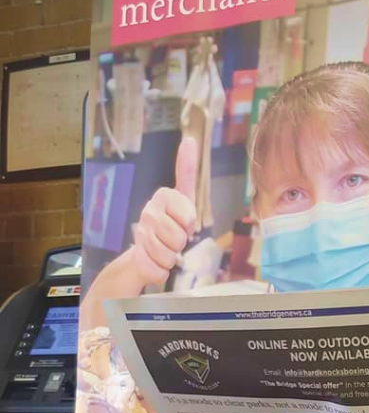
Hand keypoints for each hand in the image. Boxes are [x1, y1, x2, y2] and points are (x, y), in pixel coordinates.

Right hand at [130, 136, 197, 285]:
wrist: (140, 257)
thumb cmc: (168, 228)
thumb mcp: (183, 203)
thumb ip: (186, 173)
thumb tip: (190, 140)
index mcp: (162, 197)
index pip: (189, 214)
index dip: (190, 222)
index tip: (186, 222)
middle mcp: (149, 211)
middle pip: (180, 237)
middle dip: (181, 243)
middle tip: (174, 239)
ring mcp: (140, 233)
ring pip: (170, 255)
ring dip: (171, 258)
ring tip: (164, 251)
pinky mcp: (135, 257)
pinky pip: (159, 270)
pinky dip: (161, 272)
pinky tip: (153, 263)